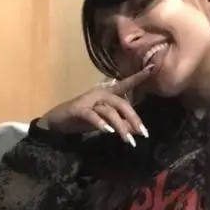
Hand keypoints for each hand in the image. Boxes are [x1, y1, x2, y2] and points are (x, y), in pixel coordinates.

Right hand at [37, 66, 155, 146]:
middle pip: (121, 103)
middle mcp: (99, 93)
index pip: (125, 85)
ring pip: (109, 111)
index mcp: (106, 93)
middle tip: (143, 133)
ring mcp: (88, 101)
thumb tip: (136, 131)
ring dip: (120, 126)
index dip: (137, 77)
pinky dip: (100, 123)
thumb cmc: (81, 120)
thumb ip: (119, 124)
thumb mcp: (104, 123)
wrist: (57, 122)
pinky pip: (92, 116)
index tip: (152, 69)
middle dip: (133, 118)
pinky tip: (107, 131)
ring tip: (127, 140)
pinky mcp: (78, 109)